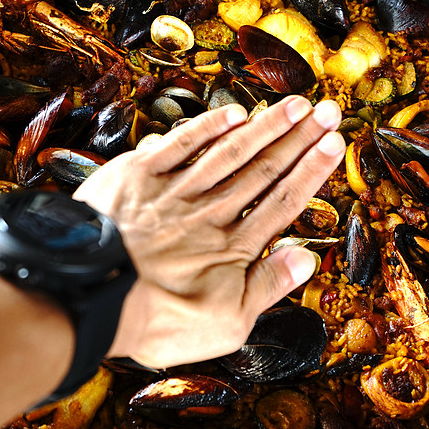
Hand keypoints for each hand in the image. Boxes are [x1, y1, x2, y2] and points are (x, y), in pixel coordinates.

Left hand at [73, 95, 344, 367]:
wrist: (93, 300)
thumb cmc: (159, 322)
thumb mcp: (226, 325)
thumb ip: (267, 287)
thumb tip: (306, 258)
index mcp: (233, 249)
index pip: (283, 202)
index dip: (311, 171)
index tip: (335, 143)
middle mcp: (209, 213)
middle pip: (263, 170)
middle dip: (299, 138)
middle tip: (329, 109)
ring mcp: (173, 192)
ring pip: (228, 152)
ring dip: (264, 126)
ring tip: (294, 104)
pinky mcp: (137, 178)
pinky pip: (179, 144)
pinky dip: (206, 127)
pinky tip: (232, 112)